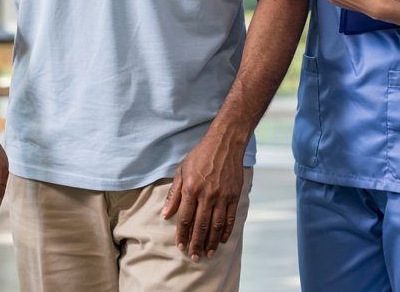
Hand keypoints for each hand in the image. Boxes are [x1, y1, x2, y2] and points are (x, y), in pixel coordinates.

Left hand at [162, 136, 244, 261]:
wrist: (225, 144)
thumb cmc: (200, 156)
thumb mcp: (181, 171)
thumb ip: (174, 194)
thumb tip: (166, 214)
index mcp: (191, 189)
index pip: (185, 218)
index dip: (182, 234)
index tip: (180, 246)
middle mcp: (206, 195)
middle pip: (200, 226)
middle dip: (196, 243)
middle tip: (194, 257)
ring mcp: (222, 197)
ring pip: (216, 226)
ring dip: (212, 242)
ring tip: (208, 254)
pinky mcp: (234, 196)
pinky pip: (230, 218)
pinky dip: (226, 231)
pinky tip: (222, 240)